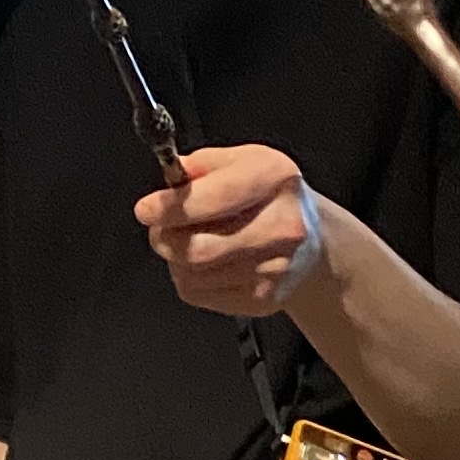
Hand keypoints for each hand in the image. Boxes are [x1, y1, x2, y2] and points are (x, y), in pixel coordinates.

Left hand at [134, 142, 328, 317]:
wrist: (313, 241)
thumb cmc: (268, 196)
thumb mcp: (241, 160)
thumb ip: (201, 166)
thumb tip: (170, 182)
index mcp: (274, 177)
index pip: (213, 198)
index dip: (170, 208)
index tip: (146, 210)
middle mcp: (282, 226)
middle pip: (197, 247)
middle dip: (165, 238)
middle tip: (160, 228)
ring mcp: (275, 268)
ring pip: (192, 273)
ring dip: (176, 258)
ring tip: (189, 241)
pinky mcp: (263, 299)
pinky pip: (198, 294)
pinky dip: (189, 278)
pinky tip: (207, 262)